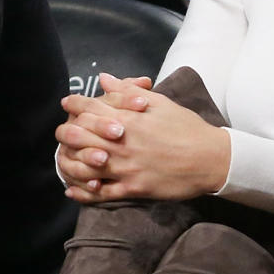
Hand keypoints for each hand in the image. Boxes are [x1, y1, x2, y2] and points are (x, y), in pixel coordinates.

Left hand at [57, 82, 229, 202]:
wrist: (211, 159)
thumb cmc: (188, 128)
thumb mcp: (160, 103)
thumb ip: (128, 91)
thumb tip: (105, 79)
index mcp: (128, 119)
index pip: (89, 108)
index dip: (74, 104)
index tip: (67, 104)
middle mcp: (122, 143)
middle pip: (78, 137)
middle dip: (65, 132)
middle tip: (62, 132)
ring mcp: (126, 168)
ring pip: (84, 166)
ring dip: (69, 163)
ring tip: (63, 160)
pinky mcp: (133, 188)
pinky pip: (101, 193)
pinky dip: (83, 192)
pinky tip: (72, 190)